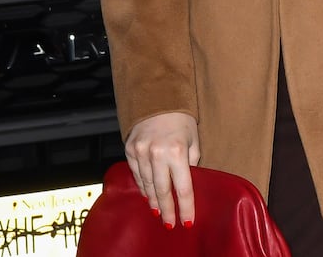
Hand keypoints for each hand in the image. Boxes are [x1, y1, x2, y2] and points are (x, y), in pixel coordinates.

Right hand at [125, 111, 199, 228]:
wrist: (158, 99)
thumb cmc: (181, 120)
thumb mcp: (193, 141)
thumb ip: (190, 163)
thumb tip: (185, 185)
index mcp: (178, 151)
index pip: (182, 188)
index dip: (185, 207)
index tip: (187, 220)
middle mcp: (157, 153)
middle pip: (162, 191)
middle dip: (167, 210)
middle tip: (169, 224)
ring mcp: (140, 152)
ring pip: (147, 185)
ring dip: (153, 200)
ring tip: (159, 211)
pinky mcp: (129, 150)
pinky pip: (136, 174)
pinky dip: (143, 186)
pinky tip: (148, 195)